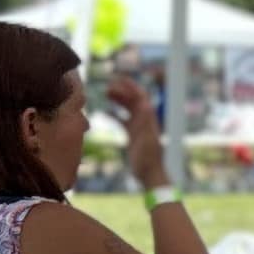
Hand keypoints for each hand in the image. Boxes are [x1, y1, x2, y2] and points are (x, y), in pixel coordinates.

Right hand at [105, 74, 168, 188]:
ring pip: (128, 109)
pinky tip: (104, 112)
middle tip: (107, 87)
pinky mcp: (133, 136)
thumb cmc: (148, 159)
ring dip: (118, 100)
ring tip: (105, 93)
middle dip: (122, 91)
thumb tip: (145, 103)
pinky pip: (123, 121)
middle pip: (133, 101)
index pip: (141, 97)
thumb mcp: (147, 139)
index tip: (119, 78)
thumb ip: (145, 121)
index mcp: (149, 119)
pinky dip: (115, 115)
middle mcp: (145, 121)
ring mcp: (139, 128)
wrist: (149, 175)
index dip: (131, 87)